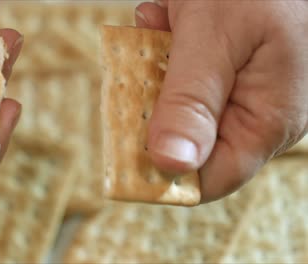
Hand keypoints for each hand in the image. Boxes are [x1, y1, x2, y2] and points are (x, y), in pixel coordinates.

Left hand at [136, 1, 307, 201]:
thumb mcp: (216, 37)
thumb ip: (191, 101)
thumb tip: (169, 164)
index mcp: (265, 120)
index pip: (209, 179)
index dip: (163, 174)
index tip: (122, 149)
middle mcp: (255, 114)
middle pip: (186, 139)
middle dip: (156, 103)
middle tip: (145, 62)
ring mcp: (242, 91)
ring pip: (180, 104)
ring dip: (160, 67)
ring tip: (163, 23)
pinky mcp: (227, 71)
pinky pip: (186, 76)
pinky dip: (169, 49)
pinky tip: (170, 17)